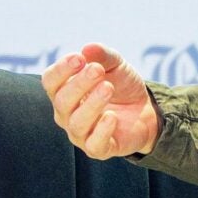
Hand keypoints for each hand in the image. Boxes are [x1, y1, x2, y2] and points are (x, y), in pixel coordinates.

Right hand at [41, 43, 160, 159]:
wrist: (147, 110)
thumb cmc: (122, 85)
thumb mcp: (116, 65)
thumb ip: (102, 56)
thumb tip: (88, 49)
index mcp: (64, 91)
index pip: (50, 81)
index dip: (61, 70)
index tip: (80, 58)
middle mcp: (67, 114)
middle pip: (61, 102)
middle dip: (78, 84)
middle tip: (98, 70)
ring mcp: (81, 133)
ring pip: (76, 123)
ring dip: (91, 104)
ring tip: (108, 88)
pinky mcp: (99, 149)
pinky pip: (94, 144)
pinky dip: (101, 130)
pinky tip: (112, 116)